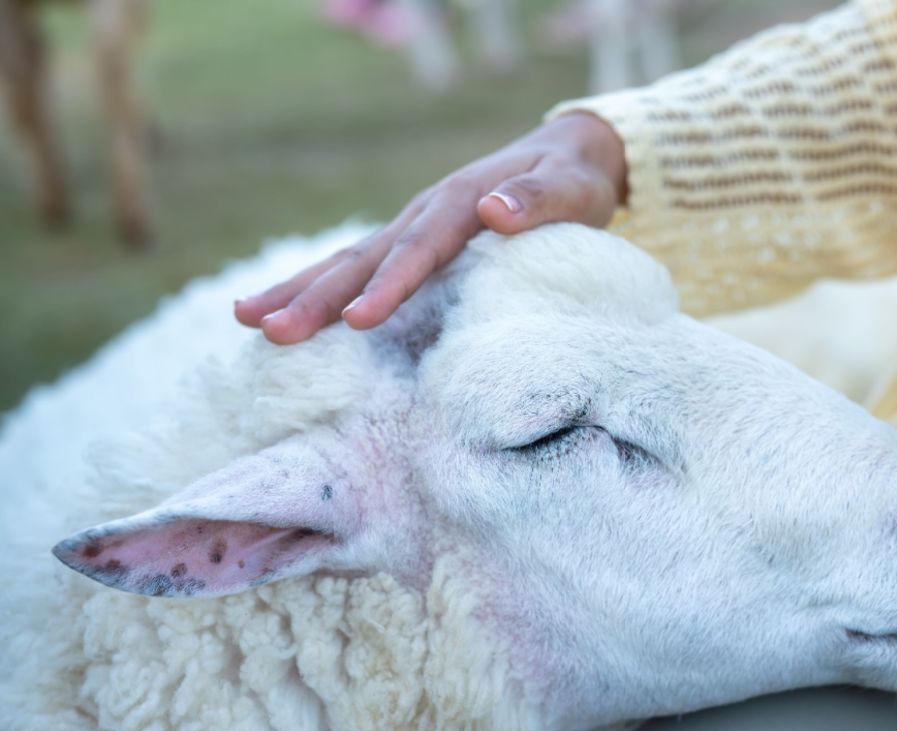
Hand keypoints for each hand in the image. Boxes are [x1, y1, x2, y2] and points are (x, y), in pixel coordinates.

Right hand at [234, 112, 626, 343]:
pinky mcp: (410, 244)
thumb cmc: (575, 182)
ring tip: (245, 320)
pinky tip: (278, 310)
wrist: (566, 157)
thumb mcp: (574, 189)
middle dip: (318, 297)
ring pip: (346, 261)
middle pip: (363, 258)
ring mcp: (411, 228)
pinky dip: (316, 287)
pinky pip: (356, 268)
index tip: (360, 320)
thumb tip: (494, 210)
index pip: (420, 251)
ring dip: (298, 291)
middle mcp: (425, 213)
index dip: (389, 286)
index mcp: (461, 203)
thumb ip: (540, 201)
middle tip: (270, 331)